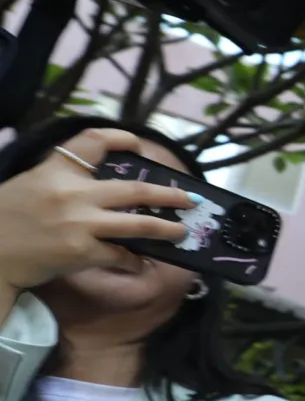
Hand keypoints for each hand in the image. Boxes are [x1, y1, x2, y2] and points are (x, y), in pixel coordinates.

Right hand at [0, 128, 190, 297]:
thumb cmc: (6, 217)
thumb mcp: (31, 182)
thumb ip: (63, 176)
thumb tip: (99, 183)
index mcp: (57, 170)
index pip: (94, 141)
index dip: (121, 138)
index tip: (139, 143)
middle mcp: (74, 193)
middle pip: (136, 190)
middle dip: (170, 196)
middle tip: (191, 200)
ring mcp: (81, 223)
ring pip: (139, 224)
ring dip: (166, 228)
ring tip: (181, 232)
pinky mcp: (82, 252)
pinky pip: (121, 255)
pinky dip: (133, 260)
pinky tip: (140, 262)